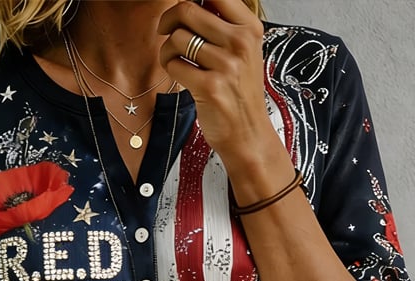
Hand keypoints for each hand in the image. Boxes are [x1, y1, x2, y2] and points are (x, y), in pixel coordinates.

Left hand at [158, 0, 273, 163]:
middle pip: (188, 10)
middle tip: (165, 31)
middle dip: (168, 19)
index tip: (181, 11)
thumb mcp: (244, 53)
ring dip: (167, 49)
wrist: (248, 134)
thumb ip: (223, 26)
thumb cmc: (240, 93)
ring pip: (177, 38)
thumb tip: (190, 5)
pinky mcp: (210, 87)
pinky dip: (170, 68)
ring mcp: (226, 65)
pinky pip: (174, 64)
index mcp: (250, 28)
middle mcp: (240, 42)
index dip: (189, 0)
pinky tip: (179, 75)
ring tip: (174, 59)